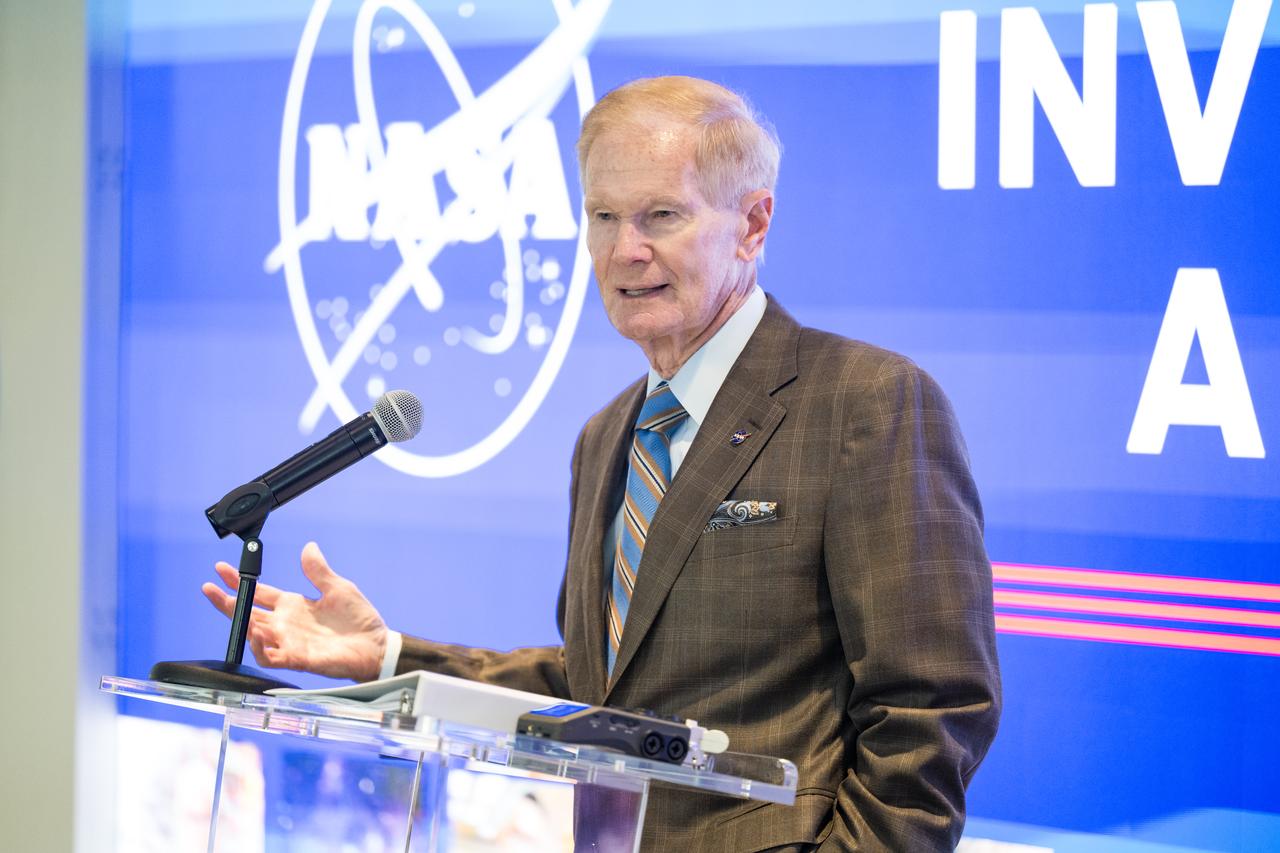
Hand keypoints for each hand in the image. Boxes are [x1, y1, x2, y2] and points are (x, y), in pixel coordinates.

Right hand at [202, 541, 388, 681]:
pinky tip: (256, 632)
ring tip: (232, 606)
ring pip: (253, 634)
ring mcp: (289, 642)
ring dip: (241, 622)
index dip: (239, 582)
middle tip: (208, 589)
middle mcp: (286, 624)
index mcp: (293, 605)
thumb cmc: (358, 620)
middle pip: (248, 612)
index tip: (221, 569)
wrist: (375, 646)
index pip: (258, 592)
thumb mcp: (338, 587)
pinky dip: (260, 646)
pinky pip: (270, 656)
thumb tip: (308, 546)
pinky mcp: (297, 658)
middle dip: (226, 602)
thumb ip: (318, 571)